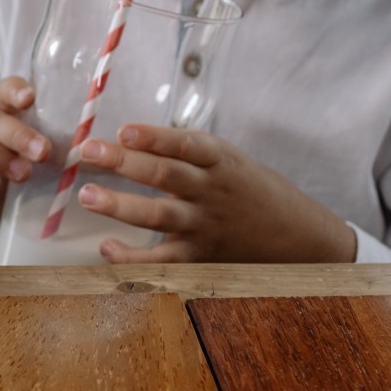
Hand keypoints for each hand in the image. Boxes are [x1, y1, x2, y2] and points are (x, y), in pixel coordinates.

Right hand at [0, 76, 51, 234]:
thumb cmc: (18, 163)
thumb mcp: (37, 149)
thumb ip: (60, 144)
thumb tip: (103, 150)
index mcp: (4, 110)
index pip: (5, 90)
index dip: (15, 91)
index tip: (30, 98)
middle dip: (17, 134)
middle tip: (43, 151)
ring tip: (24, 174)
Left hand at [77, 124, 357, 262]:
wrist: (303, 238)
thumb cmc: (253, 191)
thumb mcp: (229, 160)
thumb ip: (186, 151)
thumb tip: (127, 139)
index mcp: (220, 159)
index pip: (186, 144)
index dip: (155, 137)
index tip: (124, 130)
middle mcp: (211, 190)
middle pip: (165, 175)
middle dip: (123, 162)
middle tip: (87, 151)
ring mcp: (205, 225)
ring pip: (160, 215)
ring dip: (120, 205)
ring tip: (86, 195)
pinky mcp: (202, 256)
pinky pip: (164, 260)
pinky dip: (135, 257)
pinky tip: (107, 248)